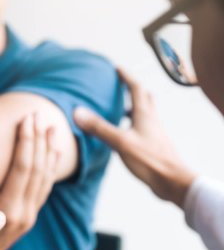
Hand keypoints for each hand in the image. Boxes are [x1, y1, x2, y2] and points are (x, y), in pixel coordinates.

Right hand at [0, 113, 59, 249]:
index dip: (26, 142)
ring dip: (48, 152)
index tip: (27, 119)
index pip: (22, 169)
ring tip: (52, 130)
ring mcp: (28, 217)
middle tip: (40, 115)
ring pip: (45, 179)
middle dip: (39, 140)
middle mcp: (23, 214)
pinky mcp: (27, 218)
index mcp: (7, 212)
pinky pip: (44, 190)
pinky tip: (53, 157)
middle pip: (37, 169)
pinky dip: (50, 170)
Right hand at [74, 68, 196, 207]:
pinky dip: (134, 124)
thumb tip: (78, 113)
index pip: (136, 88)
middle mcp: (151, 120)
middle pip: (144, 97)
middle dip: (132, 89)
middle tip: (121, 86)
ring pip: (145, 113)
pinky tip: (125, 134)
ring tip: (120, 108)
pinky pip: (143, 127)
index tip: (116, 69)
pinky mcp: (153, 144)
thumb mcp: (120, 142)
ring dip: (134, 107)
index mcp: (145, 114)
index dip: (126, 77)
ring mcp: (154, 132)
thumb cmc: (149, 160)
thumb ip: (99, 128)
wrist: (171, 181)